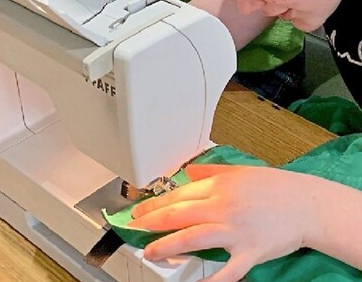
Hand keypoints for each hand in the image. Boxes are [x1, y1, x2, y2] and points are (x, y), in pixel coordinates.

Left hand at [128, 165, 315, 281]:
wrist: (308, 205)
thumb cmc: (277, 188)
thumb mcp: (240, 171)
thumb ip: (211, 171)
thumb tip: (188, 172)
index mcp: (218, 187)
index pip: (177, 195)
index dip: (153, 204)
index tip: (138, 210)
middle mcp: (222, 207)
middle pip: (178, 215)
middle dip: (151, 222)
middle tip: (133, 228)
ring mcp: (235, 231)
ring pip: (193, 238)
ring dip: (167, 246)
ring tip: (150, 252)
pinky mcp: (250, 251)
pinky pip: (228, 269)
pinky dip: (212, 279)